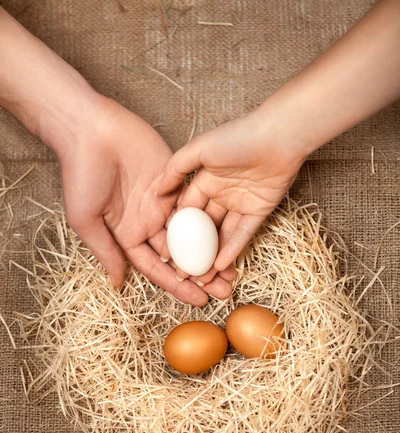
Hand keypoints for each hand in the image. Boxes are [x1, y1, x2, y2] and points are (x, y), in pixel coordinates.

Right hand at [59, 98, 234, 305]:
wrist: (90, 128)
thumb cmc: (80, 174)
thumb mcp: (86, 219)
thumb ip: (106, 250)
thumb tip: (119, 283)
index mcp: (128, 234)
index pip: (158, 267)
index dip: (178, 285)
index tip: (199, 301)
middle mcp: (149, 221)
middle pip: (181, 255)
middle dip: (202, 274)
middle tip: (225, 291)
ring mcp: (164, 201)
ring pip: (194, 232)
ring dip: (212, 250)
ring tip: (233, 268)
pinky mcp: (176, 179)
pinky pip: (198, 202)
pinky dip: (212, 218)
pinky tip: (229, 233)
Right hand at [157, 107, 306, 283]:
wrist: (279, 136)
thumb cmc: (237, 137)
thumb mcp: (199, 149)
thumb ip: (175, 169)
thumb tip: (157, 192)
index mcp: (204, 180)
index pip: (186, 212)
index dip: (175, 234)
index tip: (165, 254)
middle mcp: (220, 193)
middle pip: (203, 228)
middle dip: (192, 251)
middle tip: (182, 273)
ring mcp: (240, 203)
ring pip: (222, 235)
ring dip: (212, 256)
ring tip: (201, 277)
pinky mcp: (259, 211)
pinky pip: (242, 234)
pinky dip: (232, 250)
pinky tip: (220, 267)